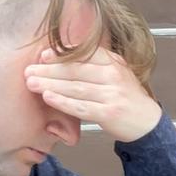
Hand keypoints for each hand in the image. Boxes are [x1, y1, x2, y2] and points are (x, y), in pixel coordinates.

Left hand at [24, 47, 162, 142]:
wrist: (146, 121)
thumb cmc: (124, 96)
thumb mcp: (114, 72)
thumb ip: (93, 64)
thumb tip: (60, 56)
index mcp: (113, 62)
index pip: (84, 54)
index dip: (62, 54)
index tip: (43, 55)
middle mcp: (113, 75)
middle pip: (76, 70)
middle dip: (49, 70)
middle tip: (29, 71)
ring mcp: (112, 94)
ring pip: (76, 87)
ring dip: (51, 84)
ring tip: (32, 83)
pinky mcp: (109, 113)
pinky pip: (81, 107)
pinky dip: (63, 102)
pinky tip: (48, 97)